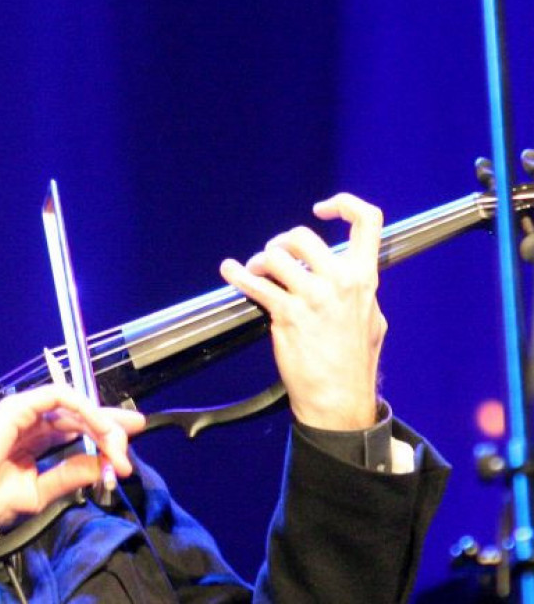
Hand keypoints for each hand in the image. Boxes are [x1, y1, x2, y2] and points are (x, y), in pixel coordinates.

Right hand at [0, 385, 144, 540]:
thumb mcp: (37, 493)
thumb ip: (68, 476)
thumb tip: (100, 466)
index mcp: (31, 445)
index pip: (75, 432)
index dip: (104, 436)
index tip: (127, 451)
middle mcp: (29, 425)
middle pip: (80, 417)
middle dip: (111, 429)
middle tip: (130, 449)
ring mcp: (23, 414)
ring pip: (74, 406)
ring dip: (102, 424)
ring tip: (118, 447)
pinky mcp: (17, 407)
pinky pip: (59, 396)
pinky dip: (83, 408)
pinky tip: (99, 428)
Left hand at [218, 193, 385, 430]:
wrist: (340, 398)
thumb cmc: (354, 363)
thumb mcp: (372, 319)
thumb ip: (360, 292)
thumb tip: (349, 277)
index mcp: (365, 278)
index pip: (367, 221)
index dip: (344, 204)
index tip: (322, 209)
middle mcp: (340, 282)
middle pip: (303, 236)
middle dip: (282, 242)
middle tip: (274, 256)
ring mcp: (313, 297)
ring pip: (275, 257)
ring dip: (259, 261)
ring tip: (255, 271)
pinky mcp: (287, 315)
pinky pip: (256, 284)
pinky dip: (238, 275)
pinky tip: (230, 271)